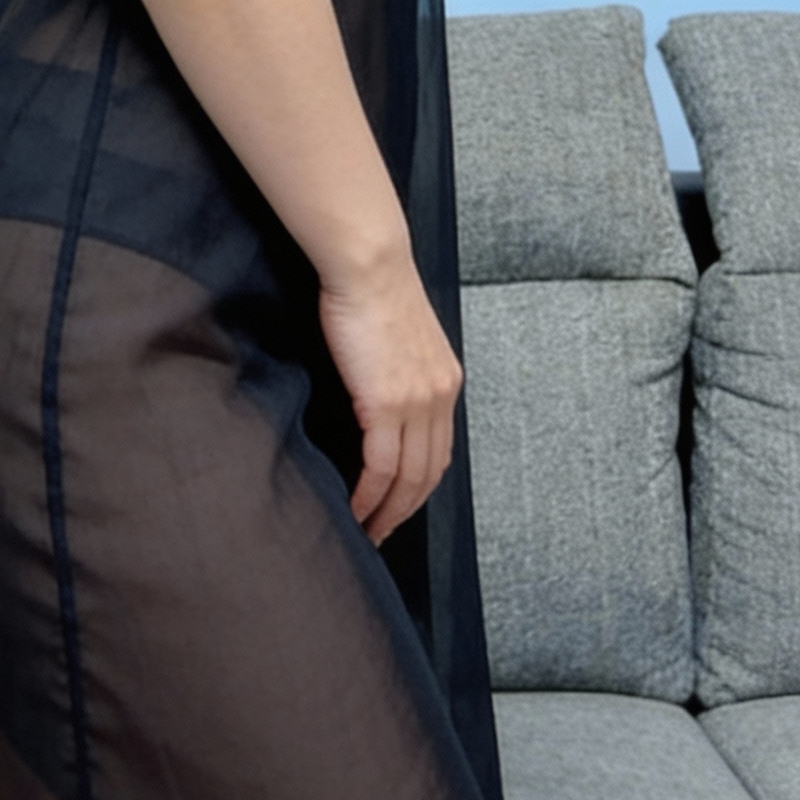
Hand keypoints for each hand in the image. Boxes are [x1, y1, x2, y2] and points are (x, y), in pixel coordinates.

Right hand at [316, 256, 463, 545]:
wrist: (369, 266)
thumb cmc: (371, 291)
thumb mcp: (398, 337)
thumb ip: (396, 370)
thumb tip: (375, 392)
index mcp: (445, 382)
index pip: (438, 450)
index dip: (419, 485)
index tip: (398, 506)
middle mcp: (439, 397)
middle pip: (429, 473)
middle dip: (406, 510)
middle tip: (382, 534)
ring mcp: (416, 403)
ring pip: (408, 478)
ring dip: (388, 513)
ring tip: (367, 533)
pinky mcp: (387, 403)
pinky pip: (381, 466)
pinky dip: (370, 495)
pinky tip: (355, 510)